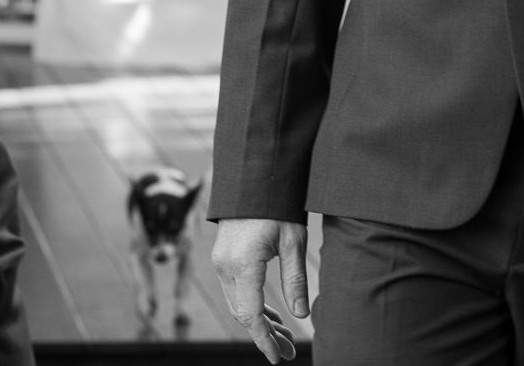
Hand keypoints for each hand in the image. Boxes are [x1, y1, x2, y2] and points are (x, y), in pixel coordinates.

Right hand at [211, 217, 308, 362]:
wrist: (255, 175)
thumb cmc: (278, 205)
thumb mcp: (294, 241)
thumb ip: (295, 280)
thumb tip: (301, 316)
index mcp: (243, 265)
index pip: (251, 315)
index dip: (265, 339)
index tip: (278, 357)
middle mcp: (226, 267)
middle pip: (242, 314)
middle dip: (265, 335)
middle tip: (288, 351)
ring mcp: (221, 262)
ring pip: (237, 304)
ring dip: (259, 322)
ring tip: (284, 337)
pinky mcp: (223, 257)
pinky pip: (235, 291)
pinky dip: (251, 305)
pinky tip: (270, 315)